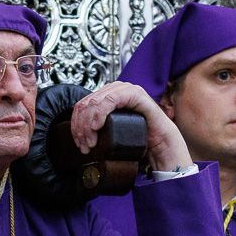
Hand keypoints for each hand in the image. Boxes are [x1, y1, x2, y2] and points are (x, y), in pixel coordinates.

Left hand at [69, 81, 191, 172]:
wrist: (159, 143)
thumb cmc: (137, 138)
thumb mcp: (109, 131)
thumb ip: (95, 125)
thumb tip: (75, 132)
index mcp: (106, 96)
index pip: (82, 105)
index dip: (76, 124)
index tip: (78, 141)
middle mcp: (114, 89)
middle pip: (86, 103)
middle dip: (81, 126)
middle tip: (84, 145)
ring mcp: (125, 90)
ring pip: (95, 102)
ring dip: (89, 123)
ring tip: (92, 141)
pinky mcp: (135, 94)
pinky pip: (111, 99)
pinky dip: (101, 113)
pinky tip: (98, 126)